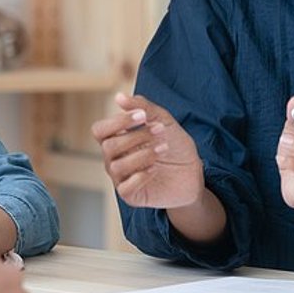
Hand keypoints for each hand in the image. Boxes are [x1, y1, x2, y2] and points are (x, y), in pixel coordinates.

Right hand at [90, 92, 203, 208]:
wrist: (193, 172)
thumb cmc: (175, 145)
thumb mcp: (164, 121)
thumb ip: (143, 108)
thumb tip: (119, 97)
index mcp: (118, 138)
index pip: (100, 130)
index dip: (118, 122)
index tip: (142, 116)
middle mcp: (115, 158)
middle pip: (108, 146)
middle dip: (136, 137)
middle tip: (160, 131)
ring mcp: (121, 177)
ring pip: (117, 166)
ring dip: (142, 154)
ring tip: (163, 148)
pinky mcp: (131, 195)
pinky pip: (125, 187)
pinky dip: (141, 176)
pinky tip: (155, 169)